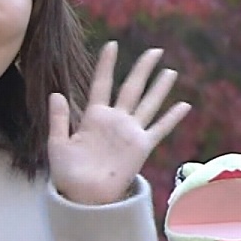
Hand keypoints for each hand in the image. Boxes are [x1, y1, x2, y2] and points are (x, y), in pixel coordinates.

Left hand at [48, 41, 191, 204]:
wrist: (83, 196)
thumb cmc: (67, 173)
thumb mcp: (57, 144)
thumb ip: (58, 119)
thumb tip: (56, 93)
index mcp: (93, 117)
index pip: (102, 84)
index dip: (106, 64)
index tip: (112, 45)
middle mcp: (114, 120)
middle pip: (131, 87)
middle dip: (143, 69)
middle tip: (155, 50)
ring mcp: (129, 132)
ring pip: (148, 103)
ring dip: (159, 87)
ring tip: (170, 71)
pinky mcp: (141, 147)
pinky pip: (160, 129)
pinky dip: (172, 117)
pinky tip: (184, 105)